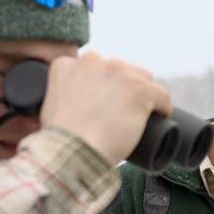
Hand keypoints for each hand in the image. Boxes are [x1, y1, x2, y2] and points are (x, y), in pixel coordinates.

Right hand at [41, 53, 172, 163]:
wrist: (75, 152)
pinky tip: (160, 117)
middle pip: (120, 70)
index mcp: (68, 64)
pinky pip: (161, 95)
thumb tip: (76, 102)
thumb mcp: (50, 106)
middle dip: (123, 89)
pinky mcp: (139, 88)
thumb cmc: (62, 140)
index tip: (105, 103)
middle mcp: (92, 61)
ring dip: (142, 95)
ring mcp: (118, 72)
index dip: (103, 87)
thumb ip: (62, 94)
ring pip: (142, 79)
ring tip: (138, 117)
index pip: (95, 69)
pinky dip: (163, 107)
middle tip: (121, 114)